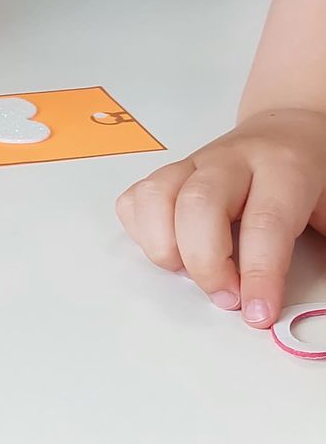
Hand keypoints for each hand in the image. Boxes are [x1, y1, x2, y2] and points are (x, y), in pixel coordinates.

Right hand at [116, 108, 325, 327]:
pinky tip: (173, 249)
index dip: (259, 274)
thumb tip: (318, 308)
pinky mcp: (167, 172)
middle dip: (206, 265)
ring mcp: (193, 163)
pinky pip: (135, 201)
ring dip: (165, 249)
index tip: (258, 312)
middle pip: (198, 206)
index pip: (264, 223)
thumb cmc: (312, 175)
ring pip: (156, 199)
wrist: (289, 130)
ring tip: (191, 273)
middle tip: (227, 297)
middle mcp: (231, 160)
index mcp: (283, 168)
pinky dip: (143, 234)